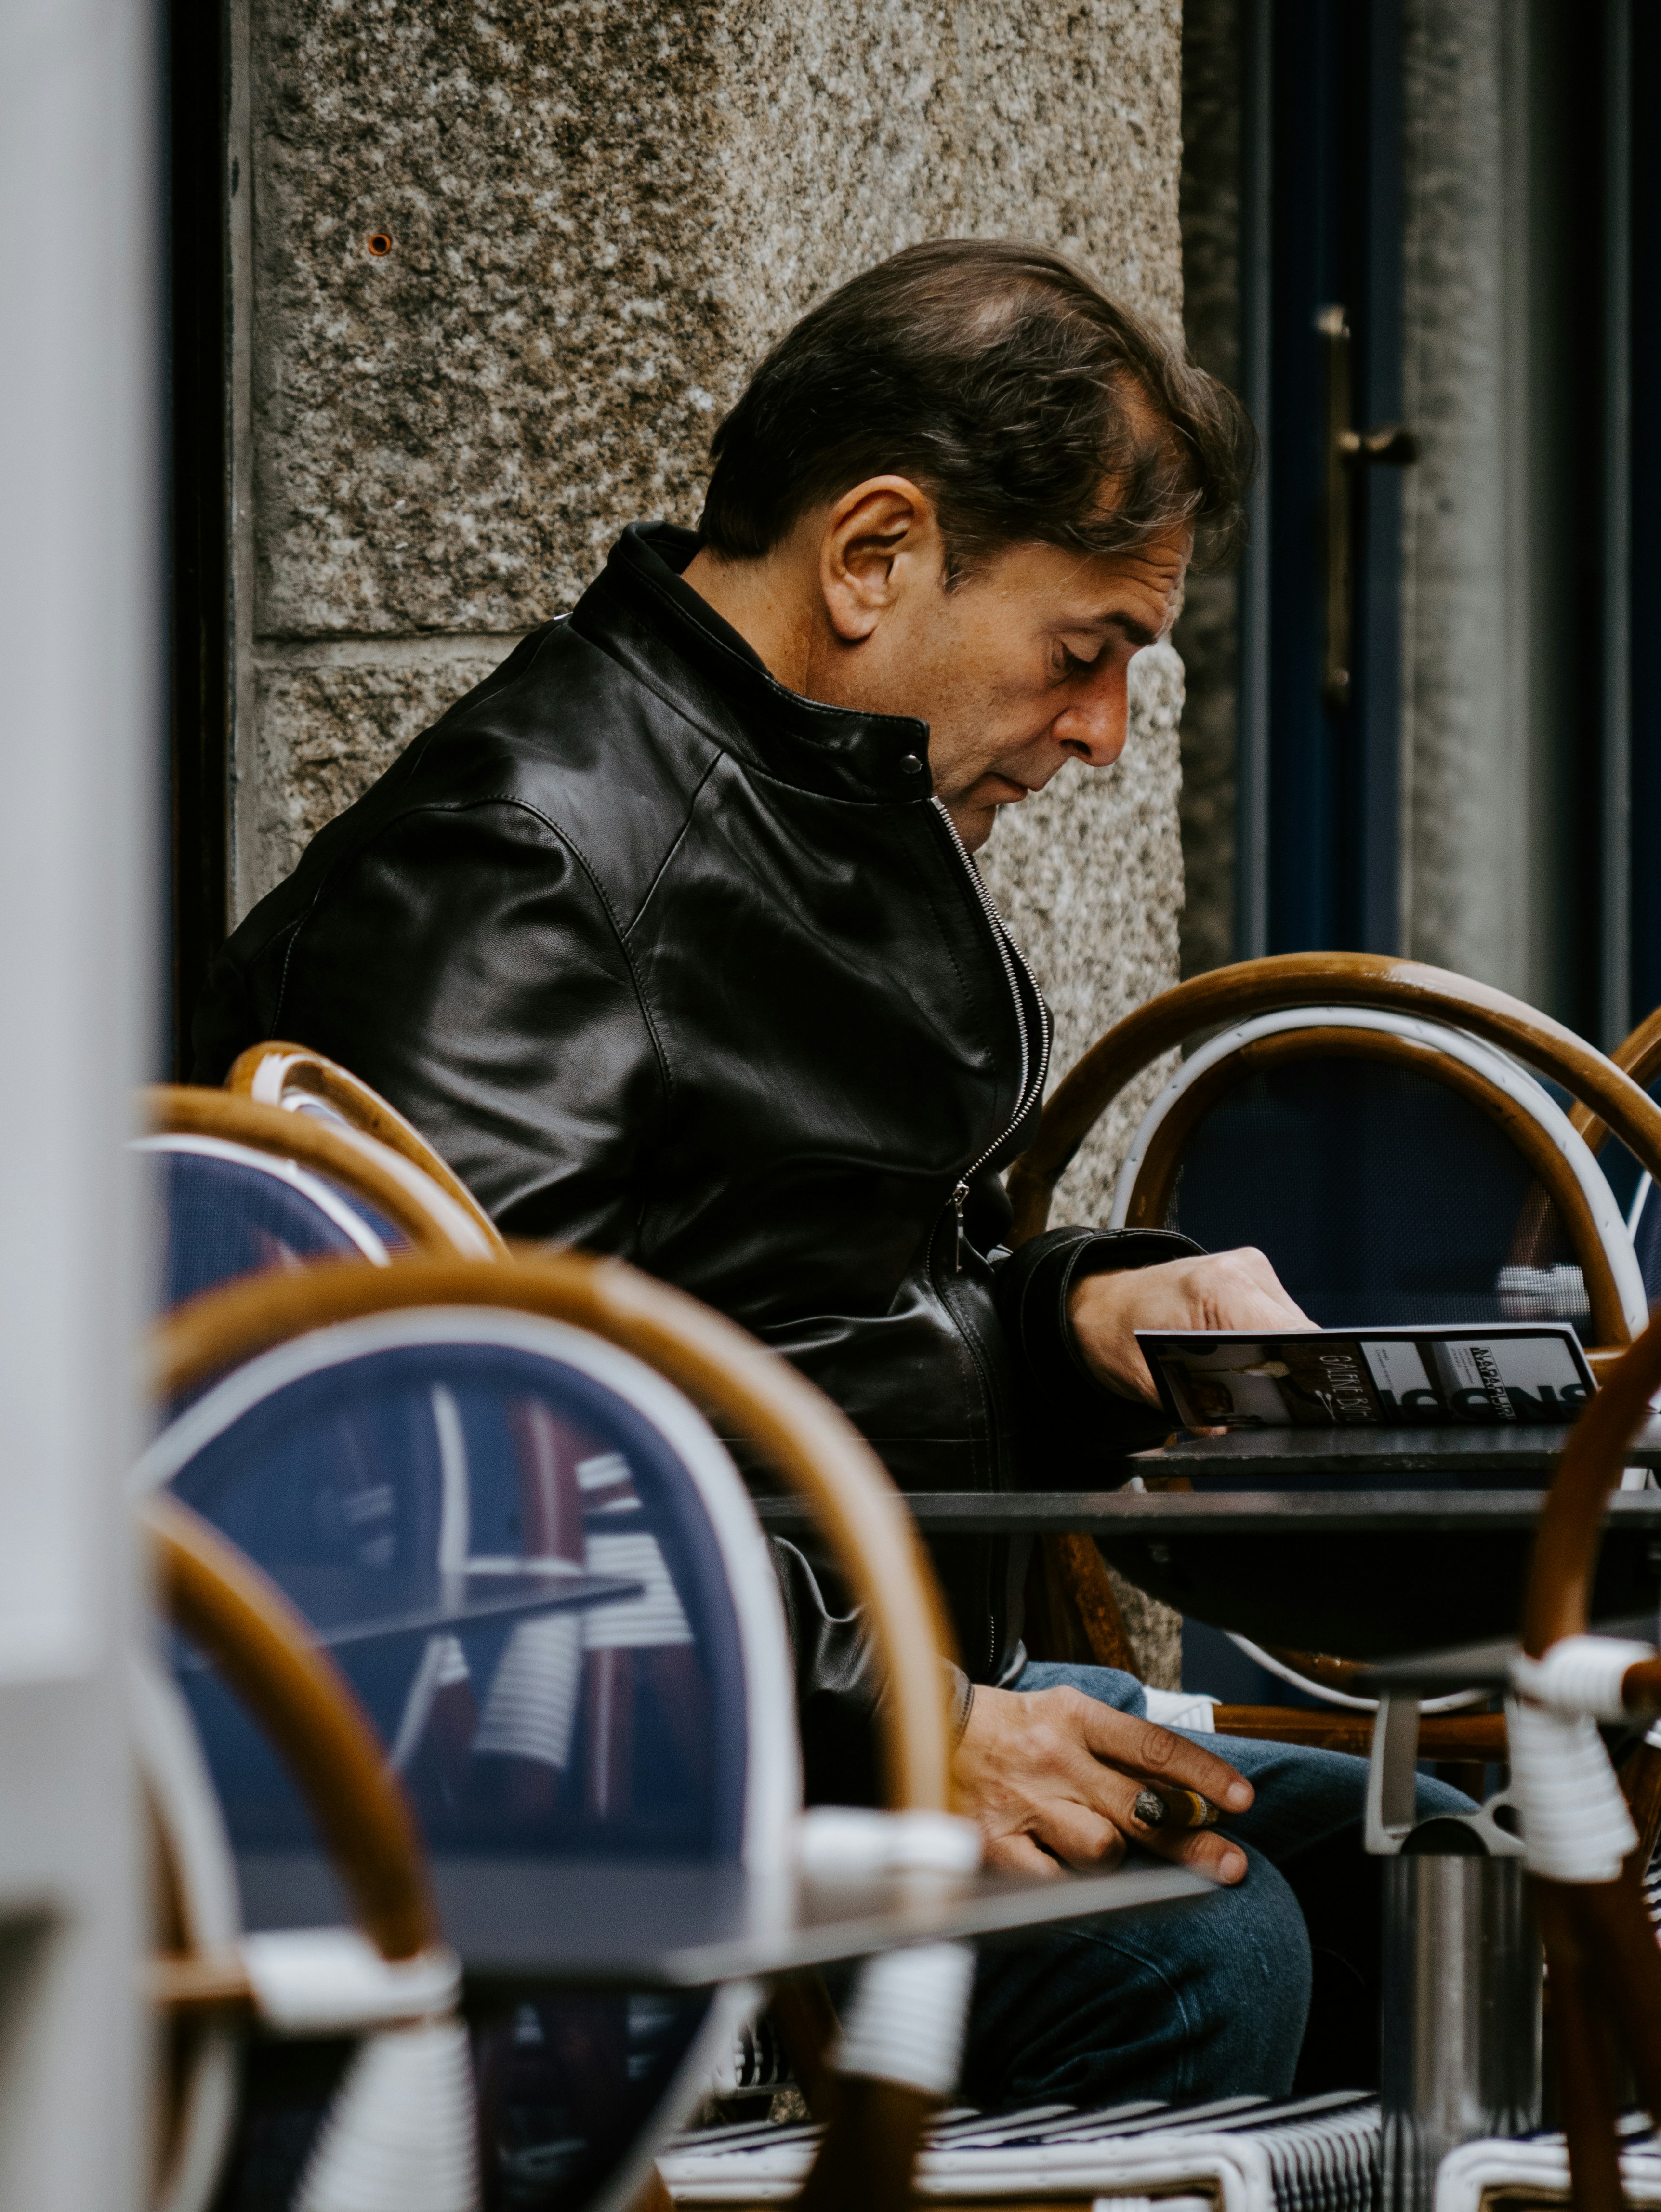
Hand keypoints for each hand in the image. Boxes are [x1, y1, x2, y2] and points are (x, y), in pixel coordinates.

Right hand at [953, 1683, 1251, 1880]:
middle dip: (1193, 1841)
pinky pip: (1053, 1881)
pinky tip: (1069, 1876)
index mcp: (1075, 1716)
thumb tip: (1186, 1793)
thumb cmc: (1007, 1728)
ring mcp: (1024, 1803)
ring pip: (1102, 1850)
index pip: (1155, 1747)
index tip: (1243, 1800)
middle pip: (1142, 1808)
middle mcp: (1054, 1758)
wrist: (922, 1728)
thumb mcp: (1065, 1715)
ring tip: (1110, 1853)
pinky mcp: (995, 1844)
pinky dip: (1069, 1885)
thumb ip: (1119, 1750)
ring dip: (1118, 1859)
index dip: (1205, 1774)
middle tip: (1229, 1865)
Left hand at [1068, 1247, 1310, 1404]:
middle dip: (1287, 1372)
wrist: (1098, 1302)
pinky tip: (1241, 1359)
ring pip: (1292, 1328)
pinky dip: (1266, 1343)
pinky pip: (1276, 1318)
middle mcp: (1241, 1271)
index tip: (1305, 1404)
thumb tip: (1228, 1428)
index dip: (1305, 1374)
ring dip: (1278, 1357)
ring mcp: (1249, 1269)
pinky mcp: (1250, 1276)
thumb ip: (1194, 1407)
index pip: (1292, 1335)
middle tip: (1263, 1402)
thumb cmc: (1115, 1335)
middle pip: (1299, 1335)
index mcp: (1218, 1290)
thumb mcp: (1149, 1381)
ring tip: (1241, 1378)